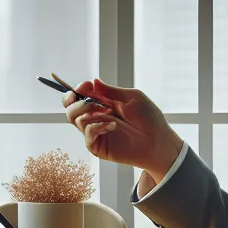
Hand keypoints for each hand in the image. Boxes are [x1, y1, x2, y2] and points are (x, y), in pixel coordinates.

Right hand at [64, 79, 182, 177]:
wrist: (158, 142)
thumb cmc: (149, 119)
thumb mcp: (132, 98)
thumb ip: (110, 91)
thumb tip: (93, 82)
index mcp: (102, 104)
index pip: (80, 96)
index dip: (78, 89)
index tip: (85, 86)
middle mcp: (96, 117)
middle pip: (70, 108)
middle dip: (76, 101)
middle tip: (92, 102)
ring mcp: (95, 132)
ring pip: (75, 119)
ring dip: (89, 112)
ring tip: (108, 113)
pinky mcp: (97, 146)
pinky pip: (87, 134)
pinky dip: (96, 127)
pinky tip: (112, 126)